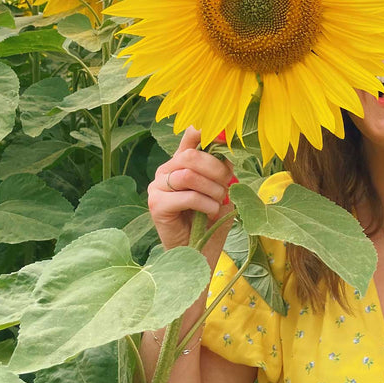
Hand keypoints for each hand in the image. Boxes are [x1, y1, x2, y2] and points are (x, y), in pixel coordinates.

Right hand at [149, 127, 235, 265]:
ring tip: (218, 202)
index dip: (203, 130)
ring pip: (188, 175)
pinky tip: (211, 213)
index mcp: (182, 163)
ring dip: (212, 190)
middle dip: (216, 170)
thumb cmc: (211, 219)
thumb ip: (221, 167)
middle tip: (227, 186)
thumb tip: (225, 143)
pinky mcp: (156, 205)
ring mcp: (157, 187)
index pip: (189, 136)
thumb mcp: (221, 188)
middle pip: (191, 155)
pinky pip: (186, 196)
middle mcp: (166, 170)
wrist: (200, 252)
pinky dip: (205, 204)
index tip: (220, 133)